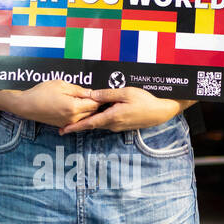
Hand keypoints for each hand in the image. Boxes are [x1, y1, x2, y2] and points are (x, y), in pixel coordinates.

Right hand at [8, 79, 101, 128]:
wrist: (26, 105)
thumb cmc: (41, 92)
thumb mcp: (61, 85)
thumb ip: (79, 90)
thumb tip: (92, 92)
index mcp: (74, 107)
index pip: (95, 103)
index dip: (101, 97)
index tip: (104, 93)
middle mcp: (73, 118)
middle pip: (93, 111)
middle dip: (97, 104)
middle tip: (100, 95)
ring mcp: (68, 123)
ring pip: (86, 117)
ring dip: (89, 109)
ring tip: (90, 100)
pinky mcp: (63, 125)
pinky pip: (77, 120)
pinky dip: (81, 114)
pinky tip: (79, 106)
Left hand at [59, 87, 180, 133]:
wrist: (160, 112)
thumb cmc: (145, 100)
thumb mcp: (125, 93)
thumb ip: (107, 95)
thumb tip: (91, 96)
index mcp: (111, 117)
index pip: (89, 123)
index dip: (75, 127)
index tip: (63, 130)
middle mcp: (113, 124)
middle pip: (91, 125)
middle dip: (77, 126)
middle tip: (63, 127)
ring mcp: (118, 126)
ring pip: (99, 124)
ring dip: (88, 122)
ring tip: (75, 119)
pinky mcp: (122, 125)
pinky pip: (106, 122)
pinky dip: (98, 120)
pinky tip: (95, 114)